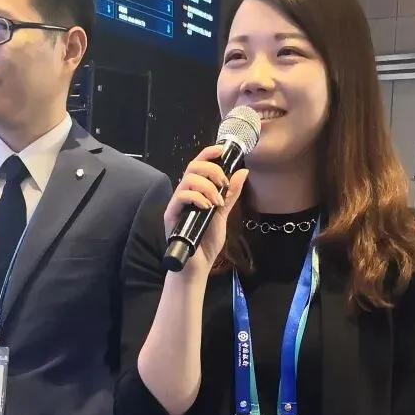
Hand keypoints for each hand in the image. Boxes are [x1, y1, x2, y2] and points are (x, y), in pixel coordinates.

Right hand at [164, 146, 247, 276]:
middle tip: (223, 183)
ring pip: (188, 179)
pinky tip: (207, 207)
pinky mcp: (171, 215)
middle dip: (211, 170)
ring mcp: (177, 204)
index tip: (222, 150)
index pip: (198, 165)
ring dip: (207, 186)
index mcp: (196, 192)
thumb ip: (231, 193)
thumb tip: (242, 172)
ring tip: (217, 201)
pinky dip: (197, 197)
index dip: (208, 154)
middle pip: (192, 167)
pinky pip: (181, 196)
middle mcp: (184, 194)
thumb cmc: (207, 242)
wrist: (199, 265)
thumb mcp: (223, 214)